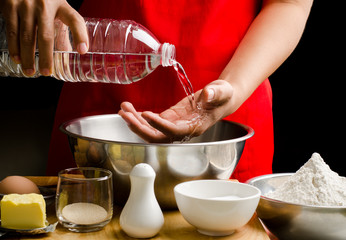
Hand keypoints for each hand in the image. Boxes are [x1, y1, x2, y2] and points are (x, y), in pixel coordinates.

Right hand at [0, 0, 87, 75]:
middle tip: (46, 72)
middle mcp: (44, 4)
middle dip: (46, 57)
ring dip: (27, 57)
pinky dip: (14, 47)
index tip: (83, 50)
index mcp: (61, 5)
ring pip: (27, 36)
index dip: (80, 36)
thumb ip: (63, 30)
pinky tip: (17, 59)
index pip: (75, 20)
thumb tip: (67, 55)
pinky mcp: (9, 5)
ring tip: (29, 72)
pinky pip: (12, 30)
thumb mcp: (57, 8)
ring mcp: (26, 4)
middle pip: (46, 35)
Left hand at [118, 80, 235, 142]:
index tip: (147, 115)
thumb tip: (207, 94)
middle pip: (157, 137)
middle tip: (125, 115)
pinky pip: (150, 121)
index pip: (174, 131)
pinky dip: (138, 115)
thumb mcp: (223, 91)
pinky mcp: (168, 119)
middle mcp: (181, 130)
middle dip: (140, 128)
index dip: (160, 125)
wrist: (219, 98)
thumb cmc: (222, 95)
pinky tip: (128, 108)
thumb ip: (217, 93)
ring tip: (123, 109)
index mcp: (194, 127)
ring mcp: (173, 126)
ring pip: (150, 130)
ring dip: (135, 121)